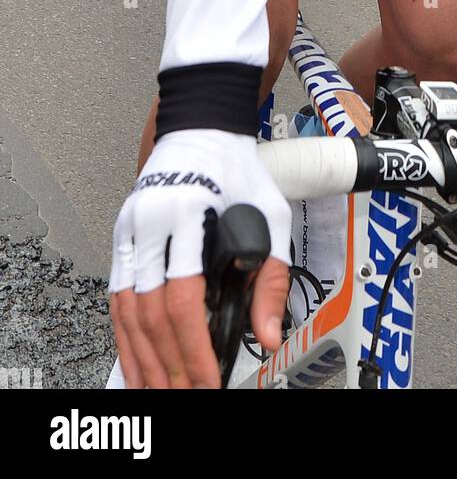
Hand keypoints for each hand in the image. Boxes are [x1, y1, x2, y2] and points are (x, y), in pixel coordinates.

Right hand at [109, 128, 290, 389]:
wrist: (203, 129)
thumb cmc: (238, 169)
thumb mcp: (270, 216)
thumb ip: (270, 278)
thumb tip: (268, 336)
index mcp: (189, 214)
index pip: (184, 299)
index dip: (193, 350)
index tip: (208, 382)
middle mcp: (151, 222)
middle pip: (151, 313)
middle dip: (168, 365)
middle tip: (185, 396)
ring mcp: (130, 228)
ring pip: (126, 310)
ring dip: (141, 359)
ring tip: (159, 392)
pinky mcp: (121, 234)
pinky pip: (116, 295)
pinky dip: (125, 334)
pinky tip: (137, 361)